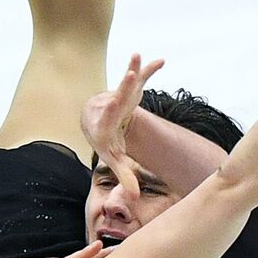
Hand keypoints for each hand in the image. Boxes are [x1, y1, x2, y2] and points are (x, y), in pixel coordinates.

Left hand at [80, 54, 163, 196]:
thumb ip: (125, 176)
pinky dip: (149, 70)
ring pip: (127, 83)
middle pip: (117, 98)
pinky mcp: (131, 89)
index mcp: (104, 126)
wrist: (96, 118)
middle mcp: (110, 108)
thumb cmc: (105, 141)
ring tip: (136, 56)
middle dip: (124, 88)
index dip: (110, 114)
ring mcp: (120, 96)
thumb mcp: (113, 158)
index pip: (107, 121)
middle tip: (129, 77)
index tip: (113, 104)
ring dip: (133, 70)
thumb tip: (133, 201)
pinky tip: (161, 61)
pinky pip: (141, 78)